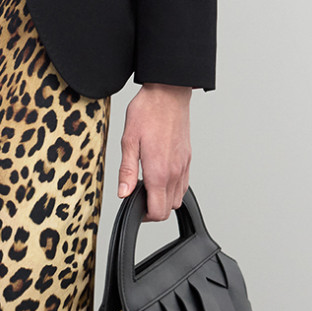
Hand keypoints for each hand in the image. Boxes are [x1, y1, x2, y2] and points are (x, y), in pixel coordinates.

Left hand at [117, 83, 192, 220]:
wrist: (168, 94)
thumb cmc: (147, 112)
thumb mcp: (128, 141)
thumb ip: (126, 171)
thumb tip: (123, 193)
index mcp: (159, 171)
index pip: (158, 212)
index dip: (145, 216)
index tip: (134, 207)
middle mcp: (175, 172)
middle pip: (169, 208)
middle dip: (154, 209)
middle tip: (138, 196)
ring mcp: (184, 166)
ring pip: (178, 198)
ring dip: (164, 199)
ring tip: (148, 185)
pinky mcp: (188, 158)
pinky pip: (183, 184)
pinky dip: (172, 187)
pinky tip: (160, 175)